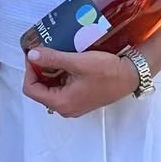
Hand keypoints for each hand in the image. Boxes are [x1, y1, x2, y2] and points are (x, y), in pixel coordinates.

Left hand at [23, 47, 138, 117]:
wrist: (130, 76)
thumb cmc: (107, 71)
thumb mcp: (77, 62)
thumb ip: (52, 59)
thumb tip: (32, 55)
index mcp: (61, 103)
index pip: (31, 89)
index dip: (29, 70)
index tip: (34, 54)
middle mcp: (65, 108)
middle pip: (40, 90)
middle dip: (39, 71)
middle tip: (43, 53)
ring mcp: (73, 105)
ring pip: (51, 88)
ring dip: (49, 72)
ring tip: (54, 55)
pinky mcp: (80, 99)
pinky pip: (62, 88)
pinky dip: (60, 76)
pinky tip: (65, 62)